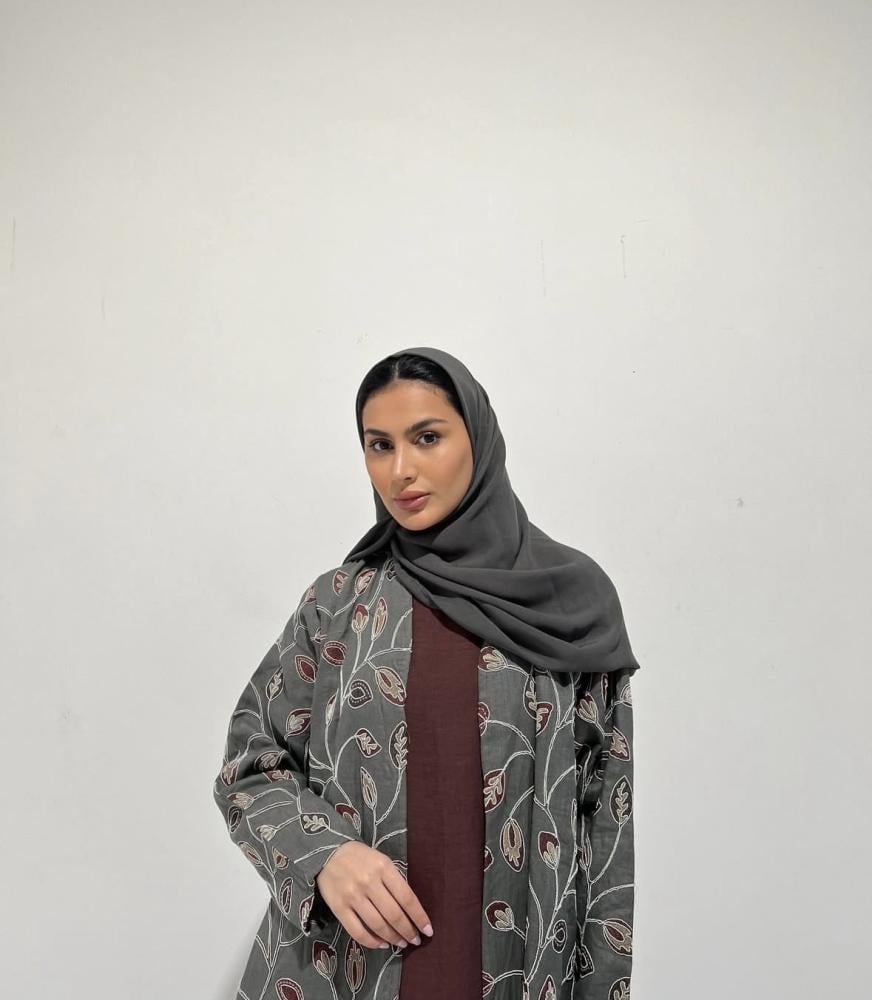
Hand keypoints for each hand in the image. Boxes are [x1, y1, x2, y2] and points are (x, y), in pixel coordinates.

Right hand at [315, 841, 433, 949]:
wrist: (326, 852)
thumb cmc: (359, 857)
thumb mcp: (381, 860)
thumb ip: (394, 881)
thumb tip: (409, 909)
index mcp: (383, 867)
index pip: (407, 898)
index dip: (419, 917)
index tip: (428, 930)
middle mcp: (369, 882)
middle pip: (394, 914)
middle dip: (408, 931)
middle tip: (415, 940)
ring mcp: (353, 896)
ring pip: (378, 925)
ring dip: (393, 938)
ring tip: (401, 943)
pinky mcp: (339, 907)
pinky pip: (357, 931)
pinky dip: (372, 942)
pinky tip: (381, 944)